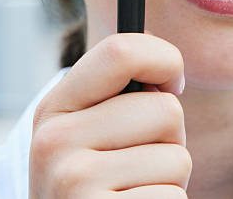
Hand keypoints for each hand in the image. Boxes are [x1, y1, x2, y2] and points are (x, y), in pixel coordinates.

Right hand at [29, 33, 190, 197]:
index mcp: (56, 107)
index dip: (164, 59)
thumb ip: (121, 90)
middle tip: (139, 160)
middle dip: (171, 136)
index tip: (172, 83)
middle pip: (165, 109)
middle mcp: (54, 142)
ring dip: (169, 177)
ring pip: (178, 156)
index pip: (121, 49)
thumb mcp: (94, 128)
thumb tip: (167, 64)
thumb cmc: (99, 179)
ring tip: (134, 191)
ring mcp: (73, 185)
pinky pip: (174, 197)